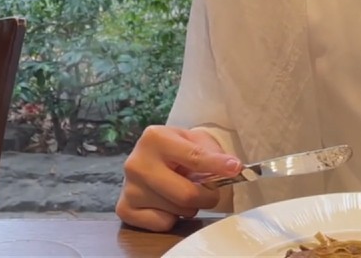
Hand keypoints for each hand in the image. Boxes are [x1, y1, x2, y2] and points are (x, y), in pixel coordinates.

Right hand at [116, 126, 241, 231]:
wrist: (150, 157)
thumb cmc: (177, 148)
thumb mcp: (195, 139)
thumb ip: (212, 151)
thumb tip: (232, 168)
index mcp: (154, 138)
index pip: (194, 157)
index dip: (217, 165)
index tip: (235, 169)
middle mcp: (136, 163)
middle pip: (186, 194)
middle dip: (208, 196)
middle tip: (212, 191)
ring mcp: (129, 188)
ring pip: (177, 210)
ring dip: (190, 206)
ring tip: (182, 190)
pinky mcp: (125, 209)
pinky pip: (163, 223)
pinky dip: (172, 217)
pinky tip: (166, 201)